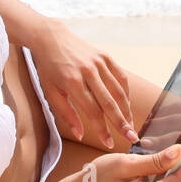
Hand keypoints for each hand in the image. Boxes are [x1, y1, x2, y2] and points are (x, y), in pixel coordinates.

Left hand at [27, 19, 136, 149]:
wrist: (50, 38)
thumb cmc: (48, 68)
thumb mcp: (50, 92)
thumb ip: (66, 114)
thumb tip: (80, 134)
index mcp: (72, 83)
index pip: (93, 111)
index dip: (102, 130)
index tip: (109, 144)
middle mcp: (88, 72)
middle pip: (110, 103)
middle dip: (122, 123)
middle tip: (132, 138)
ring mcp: (99, 63)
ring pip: (118, 91)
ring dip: (127, 110)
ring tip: (130, 125)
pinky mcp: (105, 56)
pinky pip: (121, 77)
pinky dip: (126, 92)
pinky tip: (127, 105)